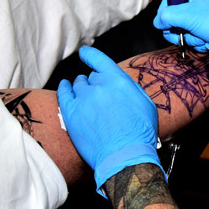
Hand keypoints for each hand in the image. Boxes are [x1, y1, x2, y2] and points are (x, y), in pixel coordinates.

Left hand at [57, 46, 161, 195]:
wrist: (124, 156)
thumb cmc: (139, 133)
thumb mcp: (145, 104)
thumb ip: (129, 88)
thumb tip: (119, 82)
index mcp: (119, 81)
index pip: (99, 60)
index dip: (90, 54)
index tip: (85, 52)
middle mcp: (99, 86)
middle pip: (90, 76)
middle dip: (95, 83)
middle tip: (101, 97)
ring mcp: (83, 99)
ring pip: (77, 85)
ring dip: (82, 88)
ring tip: (88, 100)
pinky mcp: (71, 113)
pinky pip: (63, 94)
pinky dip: (64, 88)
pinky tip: (65, 87)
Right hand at [153, 0, 208, 71]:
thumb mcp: (188, 14)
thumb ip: (167, 16)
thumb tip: (157, 22)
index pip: (170, 1)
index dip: (165, 13)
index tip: (164, 22)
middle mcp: (198, 8)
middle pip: (174, 19)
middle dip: (179, 30)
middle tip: (185, 31)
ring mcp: (202, 23)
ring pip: (183, 33)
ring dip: (190, 38)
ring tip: (202, 37)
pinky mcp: (207, 36)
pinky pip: (193, 41)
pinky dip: (198, 44)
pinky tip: (208, 42)